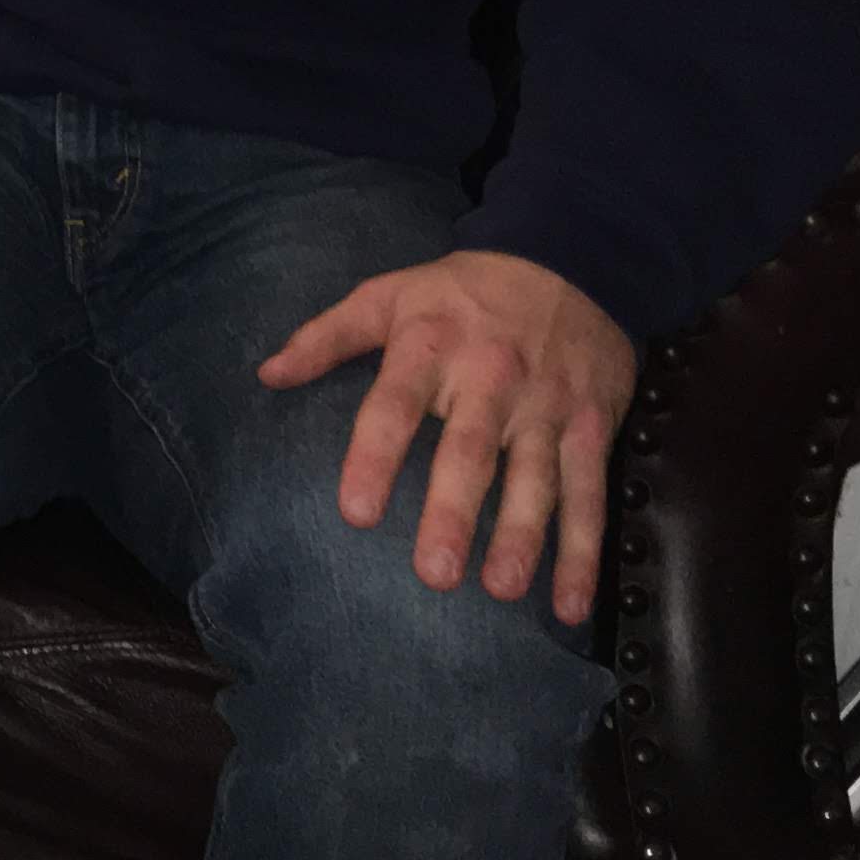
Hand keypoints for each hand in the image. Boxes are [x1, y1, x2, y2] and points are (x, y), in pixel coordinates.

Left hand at [261, 251, 638, 621]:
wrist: (572, 257)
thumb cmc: (462, 291)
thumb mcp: (389, 295)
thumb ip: (326, 337)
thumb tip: (267, 374)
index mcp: (431, 347)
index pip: (395, 405)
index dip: (374, 457)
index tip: (356, 513)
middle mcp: (490, 379)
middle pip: (470, 451)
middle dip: (454, 511)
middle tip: (434, 573)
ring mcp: (546, 406)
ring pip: (537, 478)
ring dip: (524, 536)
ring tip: (502, 588)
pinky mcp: (592, 426)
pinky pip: (589, 493)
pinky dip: (584, 551)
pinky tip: (572, 603)